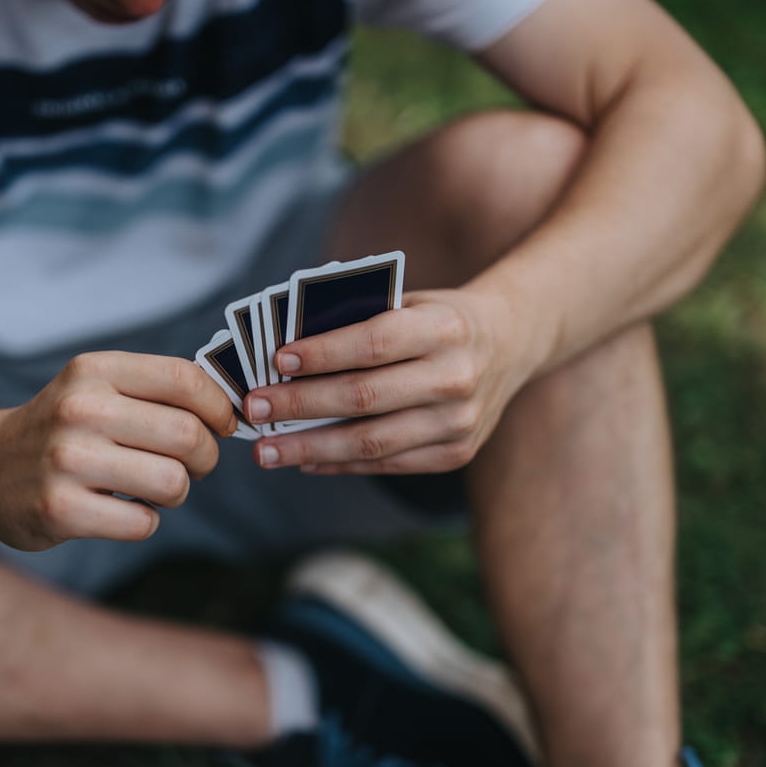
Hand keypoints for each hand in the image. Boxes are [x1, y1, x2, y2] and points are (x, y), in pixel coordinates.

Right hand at [0, 351, 235, 551]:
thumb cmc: (62, 429)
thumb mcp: (95, 388)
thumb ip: (155, 389)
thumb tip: (231, 407)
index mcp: (95, 372)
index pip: (184, 379)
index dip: (218, 407)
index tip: (223, 425)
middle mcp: (79, 411)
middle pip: (188, 436)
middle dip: (204, 458)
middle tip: (190, 466)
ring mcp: (66, 461)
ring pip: (172, 483)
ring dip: (175, 493)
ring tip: (151, 490)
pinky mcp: (60, 510)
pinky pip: (143, 524)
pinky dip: (144, 522)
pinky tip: (119, 511)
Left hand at [243, 288, 536, 474]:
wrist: (511, 343)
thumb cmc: (438, 318)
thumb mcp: (409, 301)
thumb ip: (357, 320)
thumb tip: (283, 354)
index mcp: (445, 328)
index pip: (374, 343)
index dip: (323, 353)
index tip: (276, 360)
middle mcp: (457, 377)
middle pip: (365, 398)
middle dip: (300, 406)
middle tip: (254, 409)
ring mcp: (460, 422)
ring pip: (371, 443)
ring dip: (310, 448)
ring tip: (265, 450)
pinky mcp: (456, 454)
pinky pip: (387, 464)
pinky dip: (340, 463)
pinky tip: (304, 460)